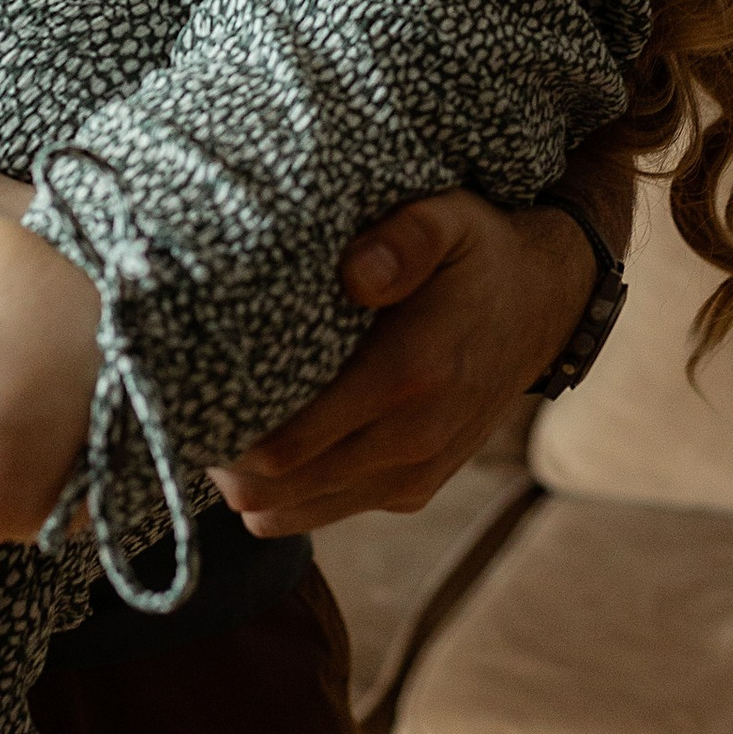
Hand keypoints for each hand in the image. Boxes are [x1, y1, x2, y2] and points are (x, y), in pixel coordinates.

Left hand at [211, 189, 594, 534]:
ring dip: (249, 482)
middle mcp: (410, 441)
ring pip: (288, 516)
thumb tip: (355, 274)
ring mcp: (412, 476)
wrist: (545, 308)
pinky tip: (279, 434)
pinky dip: (288, 488)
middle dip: (220, 461)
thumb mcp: (449, 218)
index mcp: (408, 377)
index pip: (282, 448)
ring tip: (230, 421)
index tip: (187, 391)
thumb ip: (405, 238)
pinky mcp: (412, 492)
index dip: (221, 433)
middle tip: (192, 406)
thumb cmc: (477, 254)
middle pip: (271, 492)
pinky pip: (322, 512)